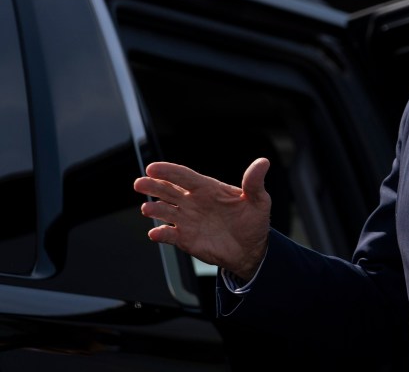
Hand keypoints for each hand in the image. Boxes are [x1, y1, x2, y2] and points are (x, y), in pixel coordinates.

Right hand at [134, 158, 271, 280]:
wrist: (251, 250)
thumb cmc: (253, 221)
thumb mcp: (259, 201)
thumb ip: (254, 182)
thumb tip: (263, 162)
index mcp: (208, 188)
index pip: (185, 176)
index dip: (169, 171)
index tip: (153, 168)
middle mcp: (193, 202)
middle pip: (168, 190)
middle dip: (153, 186)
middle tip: (140, 183)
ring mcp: (187, 220)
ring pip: (164, 211)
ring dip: (155, 209)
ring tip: (147, 209)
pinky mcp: (185, 238)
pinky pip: (168, 235)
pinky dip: (160, 234)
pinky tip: (156, 233)